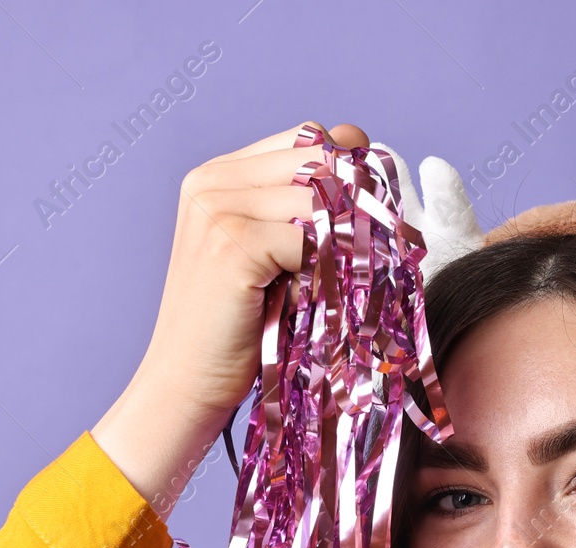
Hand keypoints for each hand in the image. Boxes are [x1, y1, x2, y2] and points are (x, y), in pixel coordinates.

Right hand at [92, 120, 369, 517]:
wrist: (187, 384)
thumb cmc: (240, 329)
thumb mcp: (276, 258)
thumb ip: (307, 217)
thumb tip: (375, 188)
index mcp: (220, 174)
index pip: (308, 137)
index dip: (350, 169)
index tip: (375, 211)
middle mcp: (214, 181)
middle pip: (318, 158)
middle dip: (359, 199)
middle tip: (388, 243)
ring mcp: (218, 209)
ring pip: (319, 198)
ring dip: (348, 237)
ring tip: (360, 273)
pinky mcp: (232, 244)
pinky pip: (309, 239)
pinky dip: (328, 267)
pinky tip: (324, 294)